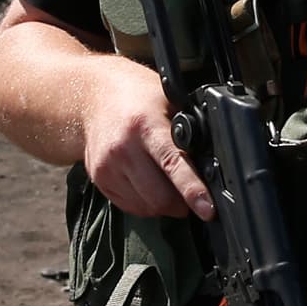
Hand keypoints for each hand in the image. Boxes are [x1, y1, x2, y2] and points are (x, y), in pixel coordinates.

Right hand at [79, 54, 213, 220]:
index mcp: (146, 125)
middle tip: (192, 194)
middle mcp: (123, 148)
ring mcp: (108, 167)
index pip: (173, 164)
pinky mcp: (100, 179)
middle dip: (182, 202)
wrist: (92, 96)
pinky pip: (131, 206)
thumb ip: (188, 132)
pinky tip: (148, 182)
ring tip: (166, 182)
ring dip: (163, 204)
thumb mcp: (169, 102)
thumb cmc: (137, 97)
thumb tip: (214, 162)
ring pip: (146, 207)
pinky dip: (145, 202)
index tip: (207, 209)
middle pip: (159, 197)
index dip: (192, 190)